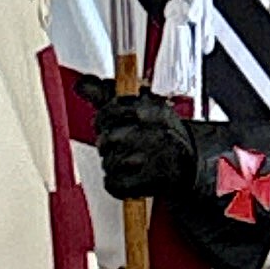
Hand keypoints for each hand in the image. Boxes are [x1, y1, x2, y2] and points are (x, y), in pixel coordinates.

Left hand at [79, 82, 199, 200]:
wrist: (188, 161)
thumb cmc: (158, 131)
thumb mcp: (138, 105)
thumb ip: (106, 95)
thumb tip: (81, 85)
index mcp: (154, 110)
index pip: (115, 109)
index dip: (103, 117)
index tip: (105, 122)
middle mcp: (156, 132)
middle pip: (109, 138)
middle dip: (105, 142)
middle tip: (114, 143)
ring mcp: (154, 159)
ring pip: (109, 162)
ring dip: (110, 162)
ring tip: (123, 159)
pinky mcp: (150, 183)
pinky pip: (114, 183)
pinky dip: (114, 182)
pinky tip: (124, 175)